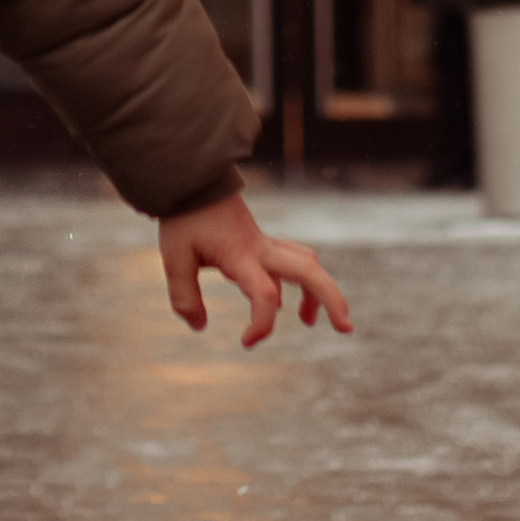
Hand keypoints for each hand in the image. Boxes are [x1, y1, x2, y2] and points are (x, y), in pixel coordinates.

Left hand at [157, 189, 351, 348]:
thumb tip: (200, 326)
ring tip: (308, 321)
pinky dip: (296, 283)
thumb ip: (185, 296)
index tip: (246, 342)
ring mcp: (265, 244)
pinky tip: (282, 302)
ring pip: (307, 265)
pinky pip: (291, 261)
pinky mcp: (262, 242)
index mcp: (240, 255)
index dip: (262, 323)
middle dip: (332, 300)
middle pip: (310, 272)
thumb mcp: (174, 258)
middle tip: (345, 328)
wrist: (192, 178)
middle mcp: (260, 249)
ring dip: (318, 292)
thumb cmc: (184, 217)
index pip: (265, 293)